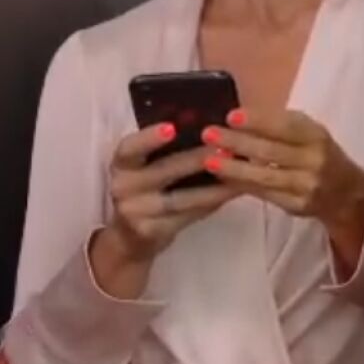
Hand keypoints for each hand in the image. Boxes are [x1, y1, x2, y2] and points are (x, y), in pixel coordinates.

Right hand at [91, 123, 240, 296]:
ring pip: (180, 198)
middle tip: (227, 148)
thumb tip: (214, 127)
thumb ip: (170, 149)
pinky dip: (212, 204)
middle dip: (197, 159)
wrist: (130, 237)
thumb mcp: (147, 167)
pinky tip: (232, 194)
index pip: (129, 148)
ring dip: (214, 187)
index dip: (149, 138)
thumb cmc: (147, 189)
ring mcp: (135, 212)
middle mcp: (123, 187)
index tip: (172, 127)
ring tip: (239, 174)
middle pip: (163, 171)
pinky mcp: (152, 231)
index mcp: (122, 164)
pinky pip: (188, 216)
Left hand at [202, 109, 363, 233]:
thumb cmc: (318, 154)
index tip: (231, 116)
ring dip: (234, 168)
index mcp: (317, 136)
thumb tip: (236, 121)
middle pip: (272, 151)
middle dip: (238, 142)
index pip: (286, 125)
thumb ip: (281, 127)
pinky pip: (264, 194)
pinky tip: (223, 178)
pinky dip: (242, 185)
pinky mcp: (297, 206)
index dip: (258, 120)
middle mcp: (314, 160)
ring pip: (265, 176)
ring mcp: (306, 185)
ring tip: (209, 161)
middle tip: (208, 134)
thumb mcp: (309, 134)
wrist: (346, 193)